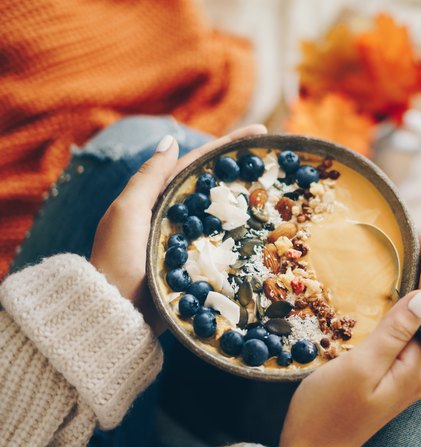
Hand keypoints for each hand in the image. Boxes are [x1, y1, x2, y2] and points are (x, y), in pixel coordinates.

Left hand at [90, 124, 266, 334]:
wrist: (116, 314)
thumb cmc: (118, 261)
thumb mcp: (128, 213)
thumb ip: (149, 177)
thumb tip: (171, 139)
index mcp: (156, 198)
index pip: (196, 163)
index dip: (226, 146)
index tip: (259, 133)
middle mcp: (173, 216)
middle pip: (213, 185)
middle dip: (242, 169)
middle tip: (275, 158)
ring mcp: (186, 241)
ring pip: (221, 213)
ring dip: (247, 200)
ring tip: (277, 190)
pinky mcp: (195, 265)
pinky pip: (224, 243)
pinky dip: (243, 233)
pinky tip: (264, 230)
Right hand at [280, 233, 420, 446]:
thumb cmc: (328, 409)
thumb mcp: (361, 365)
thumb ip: (395, 331)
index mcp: (416, 367)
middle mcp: (418, 371)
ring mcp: (405, 376)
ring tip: (420, 260)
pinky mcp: (391, 377)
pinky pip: (406, 335)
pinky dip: (406, 310)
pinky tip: (400, 298)